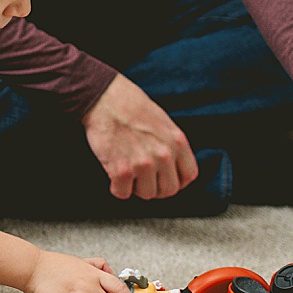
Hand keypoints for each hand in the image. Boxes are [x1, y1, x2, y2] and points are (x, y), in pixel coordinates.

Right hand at [82, 74, 197, 199]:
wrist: (103, 98)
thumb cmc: (130, 105)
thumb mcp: (163, 121)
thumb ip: (171, 145)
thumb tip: (171, 166)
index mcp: (177, 141)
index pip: (189, 176)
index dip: (176, 181)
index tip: (164, 179)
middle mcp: (164, 154)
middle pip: (168, 190)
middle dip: (155, 186)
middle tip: (142, 177)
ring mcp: (143, 164)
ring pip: (147, 194)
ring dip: (135, 187)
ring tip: (127, 171)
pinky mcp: (122, 170)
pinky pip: (122, 193)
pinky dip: (116, 187)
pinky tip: (113, 174)